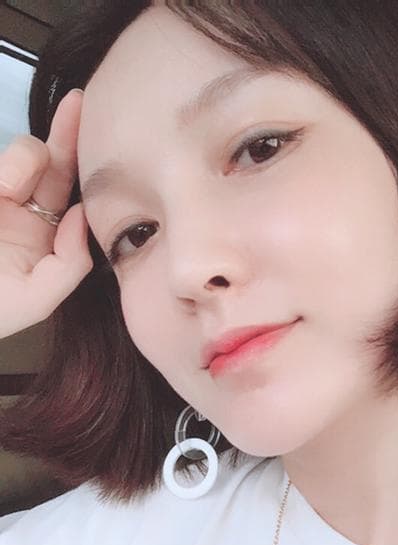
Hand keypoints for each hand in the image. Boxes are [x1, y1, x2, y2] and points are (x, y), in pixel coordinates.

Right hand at [0, 88, 92, 339]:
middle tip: (77, 103)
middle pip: (54, 165)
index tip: (99, 136)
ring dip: (23, 161)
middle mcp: (24, 214)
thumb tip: (80, 217)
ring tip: (5, 190)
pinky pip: (2, 167)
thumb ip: (69, 265)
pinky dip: (8, 170)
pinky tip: (4, 188)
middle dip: (67, 134)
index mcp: (46, 240)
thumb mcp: (35, 300)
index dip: (87, 168)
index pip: (73, 197)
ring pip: (23, 156)